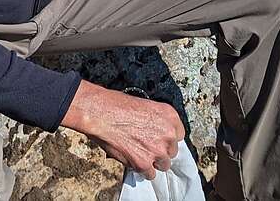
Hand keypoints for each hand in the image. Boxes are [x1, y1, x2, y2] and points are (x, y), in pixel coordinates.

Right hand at [60, 81, 183, 178]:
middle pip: (172, 151)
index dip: (167, 138)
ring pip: (163, 164)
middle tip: (146, 145)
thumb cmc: (116, 106)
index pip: (178, 135)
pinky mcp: (144, 163)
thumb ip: (156, 121)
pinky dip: (142, 170)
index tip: (160, 139)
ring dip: (153, 161)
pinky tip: (134, 160)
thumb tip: (155, 133)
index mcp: (169, 116)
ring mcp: (157, 150)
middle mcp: (167, 134)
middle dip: (160, 150)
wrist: (100, 114)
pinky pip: (150, 174)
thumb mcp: (144, 106)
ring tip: (139, 153)